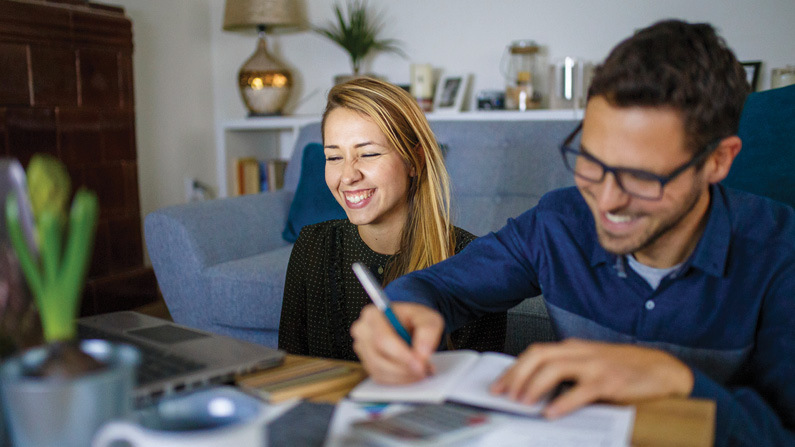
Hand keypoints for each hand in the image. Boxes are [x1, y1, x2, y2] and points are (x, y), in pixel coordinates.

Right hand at [351, 303, 443, 383]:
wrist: (408, 325)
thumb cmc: (414, 319)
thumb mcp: (427, 318)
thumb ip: (428, 331)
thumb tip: (422, 354)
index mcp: (373, 315)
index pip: (382, 339)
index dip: (401, 355)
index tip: (420, 365)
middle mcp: (363, 331)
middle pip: (378, 358)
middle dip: (404, 369)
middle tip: (424, 371)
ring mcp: (362, 349)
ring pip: (379, 370)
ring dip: (402, 376)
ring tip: (421, 371)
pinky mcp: (367, 363)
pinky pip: (380, 378)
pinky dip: (398, 379)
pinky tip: (411, 373)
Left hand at [490, 338, 694, 417]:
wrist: (663, 370)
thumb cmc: (625, 370)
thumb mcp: (591, 367)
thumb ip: (567, 375)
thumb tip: (535, 392)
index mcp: (573, 349)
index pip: (535, 353)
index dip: (514, 368)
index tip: (498, 385)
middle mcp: (580, 353)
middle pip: (538, 356)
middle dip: (516, 375)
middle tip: (503, 394)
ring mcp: (595, 365)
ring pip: (554, 368)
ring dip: (534, 386)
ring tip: (522, 403)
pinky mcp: (610, 381)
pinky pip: (581, 391)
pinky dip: (563, 401)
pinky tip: (551, 412)